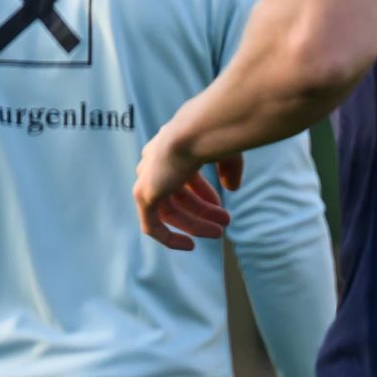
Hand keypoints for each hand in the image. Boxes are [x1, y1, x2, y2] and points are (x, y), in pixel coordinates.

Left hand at [135, 130, 242, 249]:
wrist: (198, 130)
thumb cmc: (216, 134)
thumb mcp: (227, 152)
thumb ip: (228, 169)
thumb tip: (232, 188)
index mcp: (171, 146)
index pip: (183, 175)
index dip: (203, 192)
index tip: (220, 204)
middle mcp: (154, 161)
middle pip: (177, 195)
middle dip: (202, 210)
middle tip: (224, 222)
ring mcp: (147, 178)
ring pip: (169, 210)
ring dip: (194, 223)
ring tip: (217, 233)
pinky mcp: (144, 195)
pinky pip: (152, 225)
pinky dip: (169, 237)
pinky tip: (189, 246)